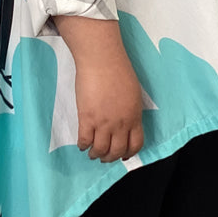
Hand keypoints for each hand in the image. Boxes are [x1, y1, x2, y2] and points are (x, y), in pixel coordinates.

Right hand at [53, 16, 143, 161]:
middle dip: (110, 157)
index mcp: (134, 116)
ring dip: (95, 154)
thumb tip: (125, 119)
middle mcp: (121, 123)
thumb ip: (130, 109)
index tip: (123, 155)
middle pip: (117, 150)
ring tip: (92, 152)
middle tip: (104, 157)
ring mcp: (104, 122)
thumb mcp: (133, 92)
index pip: (136, 144)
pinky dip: (82, 145)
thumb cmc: (118, 69)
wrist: (102, 59)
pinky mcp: (87, 118)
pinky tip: (81, 144)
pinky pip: (84, 140)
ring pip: (100, 149)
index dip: (128, 153)